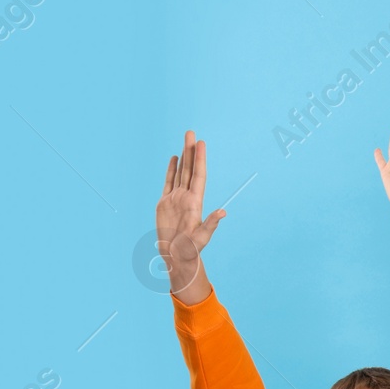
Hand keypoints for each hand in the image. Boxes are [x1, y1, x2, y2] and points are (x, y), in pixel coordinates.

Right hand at [155, 130, 224, 292]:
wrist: (176, 256)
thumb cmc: (190, 250)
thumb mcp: (202, 237)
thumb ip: (211, 224)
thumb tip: (223, 213)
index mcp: (196, 202)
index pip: (199, 176)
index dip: (200, 159)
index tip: (201, 144)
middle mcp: (188, 197)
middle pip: (190, 169)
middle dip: (191, 151)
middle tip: (191, 132)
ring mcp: (177, 198)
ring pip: (181, 172)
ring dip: (183, 156)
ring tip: (186, 140)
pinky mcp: (166, 203)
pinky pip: (169, 182)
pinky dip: (172, 170)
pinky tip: (175, 158)